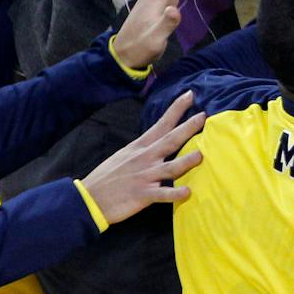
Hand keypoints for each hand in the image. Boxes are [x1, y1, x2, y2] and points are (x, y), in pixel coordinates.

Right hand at [82, 92, 205, 223]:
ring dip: (186, 161)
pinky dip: (174, 194)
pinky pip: (162, 194)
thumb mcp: (125, 155)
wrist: (89, 198)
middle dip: (188, 128)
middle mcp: (144, 158)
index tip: (190, 95)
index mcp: (140, 147)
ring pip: (170, 167)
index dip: (176, 109)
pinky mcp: (142, 195)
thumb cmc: (108, 177)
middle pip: (170, 140)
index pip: (161, 124)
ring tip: (201, 155)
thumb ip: (144, 148)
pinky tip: (187, 192)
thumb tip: (161, 140)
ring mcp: (144, 176)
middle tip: (205, 116)